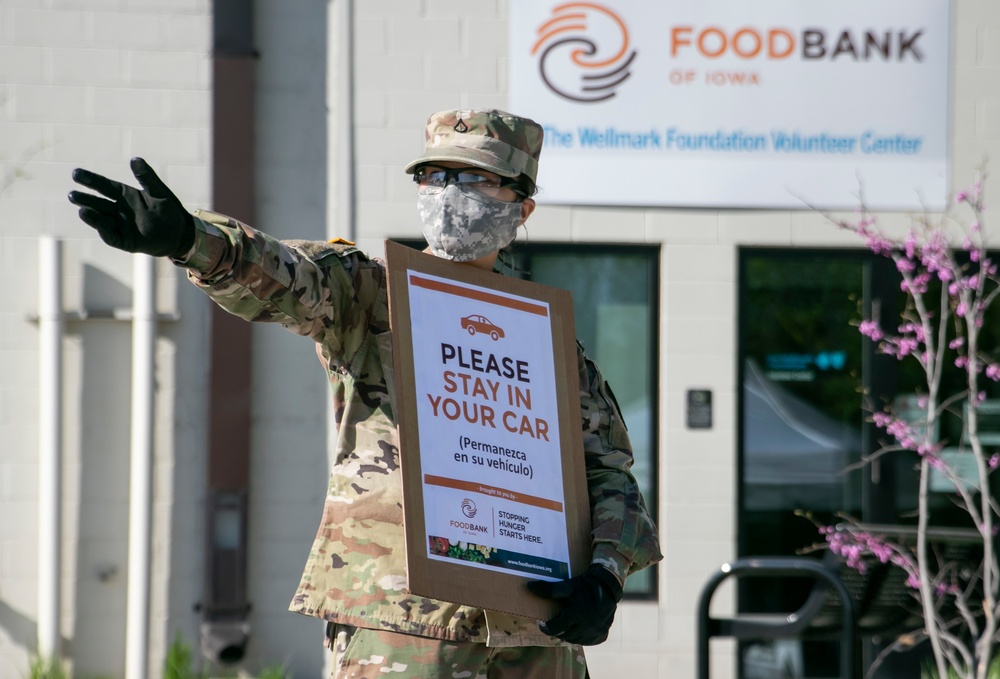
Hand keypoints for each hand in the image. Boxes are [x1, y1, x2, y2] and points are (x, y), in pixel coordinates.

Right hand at [68, 157, 194, 257]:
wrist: (180, 233)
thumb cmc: (170, 211)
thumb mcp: (159, 192)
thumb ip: (147, 177)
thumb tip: (135, 159)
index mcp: (125, 196)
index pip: (104, 186)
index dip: (91, 180)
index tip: (76, 173)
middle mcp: (119, 210)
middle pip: (98, 203)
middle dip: (85, 199)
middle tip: (72, 194)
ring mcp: (121, 226)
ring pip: (101, 220)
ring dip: (91, 216)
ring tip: (81, 209)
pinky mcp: (125, 241)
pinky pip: (111, 236)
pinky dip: (103, 230)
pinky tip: (98, 226)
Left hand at [526, 564, 622, 644]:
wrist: (607, 586)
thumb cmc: (584, 586)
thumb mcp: (567, 587)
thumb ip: (548, 589)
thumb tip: (529, 586)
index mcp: (576, 615)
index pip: (556, 628)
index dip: (547, 627)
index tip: (543, 624)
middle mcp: (587, 626)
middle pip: (566, 635)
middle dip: (558, 631)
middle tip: (554, 624)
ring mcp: (595, 632)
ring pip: (576, 640)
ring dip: (569, 635)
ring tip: (565, 627)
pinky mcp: (602, 635)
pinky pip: (588, 642)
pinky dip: (582, 638)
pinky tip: (578, 630)